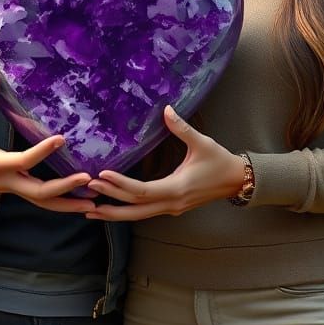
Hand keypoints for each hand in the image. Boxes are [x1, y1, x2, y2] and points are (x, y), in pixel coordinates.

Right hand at [0, 73, 93, 212]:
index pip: (22, 162)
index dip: (43, 152)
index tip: (62, 138)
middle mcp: (0, 181)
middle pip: (38, 194)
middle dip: (65, 190)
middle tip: (91, 182)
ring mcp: (4, 186)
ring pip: (39, 201)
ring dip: (66, 201)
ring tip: (93, 201)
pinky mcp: (6, 185)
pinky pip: (35, 195)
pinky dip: (56, 198)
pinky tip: (76, 195)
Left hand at [84, 106, 245, 220]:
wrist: (237, 180)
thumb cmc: (219, 161)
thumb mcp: (202, 143)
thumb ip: (182, 128)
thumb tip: (167, 109)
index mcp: (177, 188)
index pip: (142, 191)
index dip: (121, 185)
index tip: (102, 175)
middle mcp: (172, 203)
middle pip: (135, 210)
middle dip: (110, 205)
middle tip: (86, 196)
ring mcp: (171, 208)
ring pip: (138, 215)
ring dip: (115, 211)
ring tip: (91, 208)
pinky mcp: (172, 207)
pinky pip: (145, 212)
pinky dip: (127, 210)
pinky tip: (113, 206)